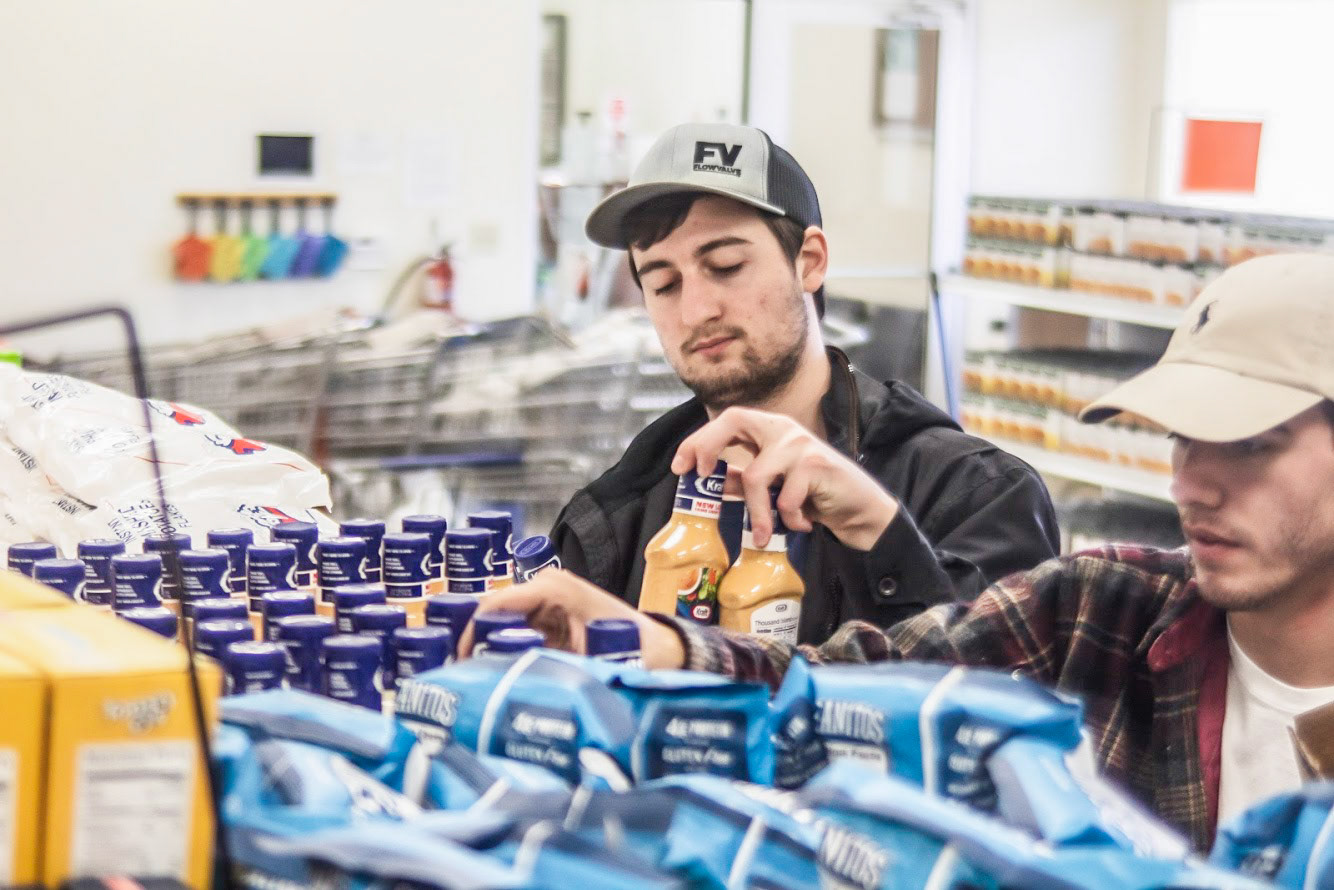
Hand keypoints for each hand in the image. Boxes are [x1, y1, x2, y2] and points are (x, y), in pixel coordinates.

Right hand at [457, 569, 686, 668]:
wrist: (660, 650)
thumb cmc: (635, 648)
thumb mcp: (589, 659)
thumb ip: (549, 667)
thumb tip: (513, 686)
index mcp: (553, 589)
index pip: (497, 602)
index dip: (472, 631)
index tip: (459, 660)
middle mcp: (547, 590)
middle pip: (494, 613)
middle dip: (475, 643)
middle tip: (462, 677)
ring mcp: (548, 602)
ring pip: (502, 624)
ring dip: (488, 650)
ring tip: (474, 681)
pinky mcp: (550, 618)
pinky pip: (516, 633)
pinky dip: (504, 652)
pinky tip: (495, 676)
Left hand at [672, 405, 898, 550]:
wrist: (857, 509)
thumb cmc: (813, 495)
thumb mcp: (772, 487)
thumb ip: (742, 479)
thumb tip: (707, 480)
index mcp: (769, 430)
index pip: (727, 420)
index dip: (699, 439)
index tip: (681, 467)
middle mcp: (783, 428)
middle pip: (735, 418)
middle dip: (708, 445)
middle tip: (700, 476)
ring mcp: (800, 444)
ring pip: (755, 476)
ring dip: (757, 513)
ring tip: (763, 535)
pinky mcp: (816, 465)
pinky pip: (783, 498)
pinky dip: (788, 519)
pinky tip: (802, 523)